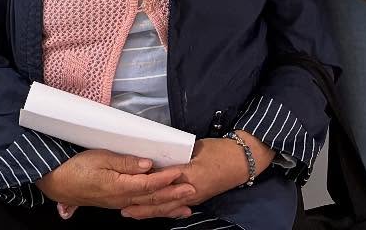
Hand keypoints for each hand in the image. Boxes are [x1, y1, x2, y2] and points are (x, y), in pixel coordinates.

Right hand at [38, 149, 193, 213]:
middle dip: (174, 194)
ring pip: (149, 206)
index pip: (148, 183)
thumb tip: (148, 164)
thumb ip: (126, 162)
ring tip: (187, 208)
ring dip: (169, 206)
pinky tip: (163, 210)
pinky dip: (156, 209)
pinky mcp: (117, 202)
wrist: (58, 182)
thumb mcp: (100, 158)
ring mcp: (119, 203)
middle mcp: (122, 199)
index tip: (180, 172)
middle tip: (193, 190)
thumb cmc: (77, 167)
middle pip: (152, 197)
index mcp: (119, 186)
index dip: (165, 178)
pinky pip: (141, 207)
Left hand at [122, 134, 273, 219]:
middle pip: (161, 202)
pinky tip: (157, 213)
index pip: (160, 185)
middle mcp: (189, 192)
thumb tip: (157, 160)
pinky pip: (176, 207)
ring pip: (168, 208)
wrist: (242, 160)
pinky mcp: (197, 197)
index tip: (126, 189)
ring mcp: (193, 197)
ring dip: (150, 212)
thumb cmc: (219, 151)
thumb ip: (177, 157)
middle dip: (142, 207)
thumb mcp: (196, 150)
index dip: (143, 188)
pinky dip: (165, 211)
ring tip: (134, 214)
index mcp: (187, 178)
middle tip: (123, 210)